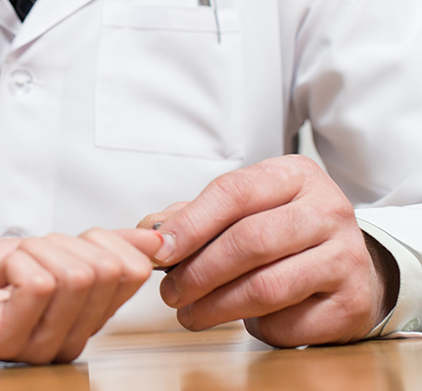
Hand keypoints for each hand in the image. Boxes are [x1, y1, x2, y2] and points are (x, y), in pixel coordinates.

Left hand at [0, 228, 163, 363]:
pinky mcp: (5, 340)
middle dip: (64, 241)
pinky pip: (38, 284)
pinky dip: (14, 262)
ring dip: (33, 250)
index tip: (60, 242)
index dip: (102, 238)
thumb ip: (95, 248)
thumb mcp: (41, 251)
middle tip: (25, 255)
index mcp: (82, 317)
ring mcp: (39, 344)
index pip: (131, 271)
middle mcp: (68, 338)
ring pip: (77, 274)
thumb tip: (152, 237)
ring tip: (6, 269)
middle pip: (109, 269)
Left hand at [137, 155, 395, 346]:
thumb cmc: (283, 233)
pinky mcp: (352, 303)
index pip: (234, 192)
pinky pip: (289, 322)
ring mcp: (346, 257)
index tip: (160, 250)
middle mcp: (328, 210)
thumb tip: (150, 232)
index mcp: (295, 175)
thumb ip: (195, 215)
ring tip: (191, 314)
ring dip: (217, 306)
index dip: (190, 224)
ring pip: (267, 286)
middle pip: (250, 241)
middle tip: (171, 293)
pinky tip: (243, 321)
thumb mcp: (246, 208)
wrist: (350, 266)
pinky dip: (257, 327)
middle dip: (199, 272)